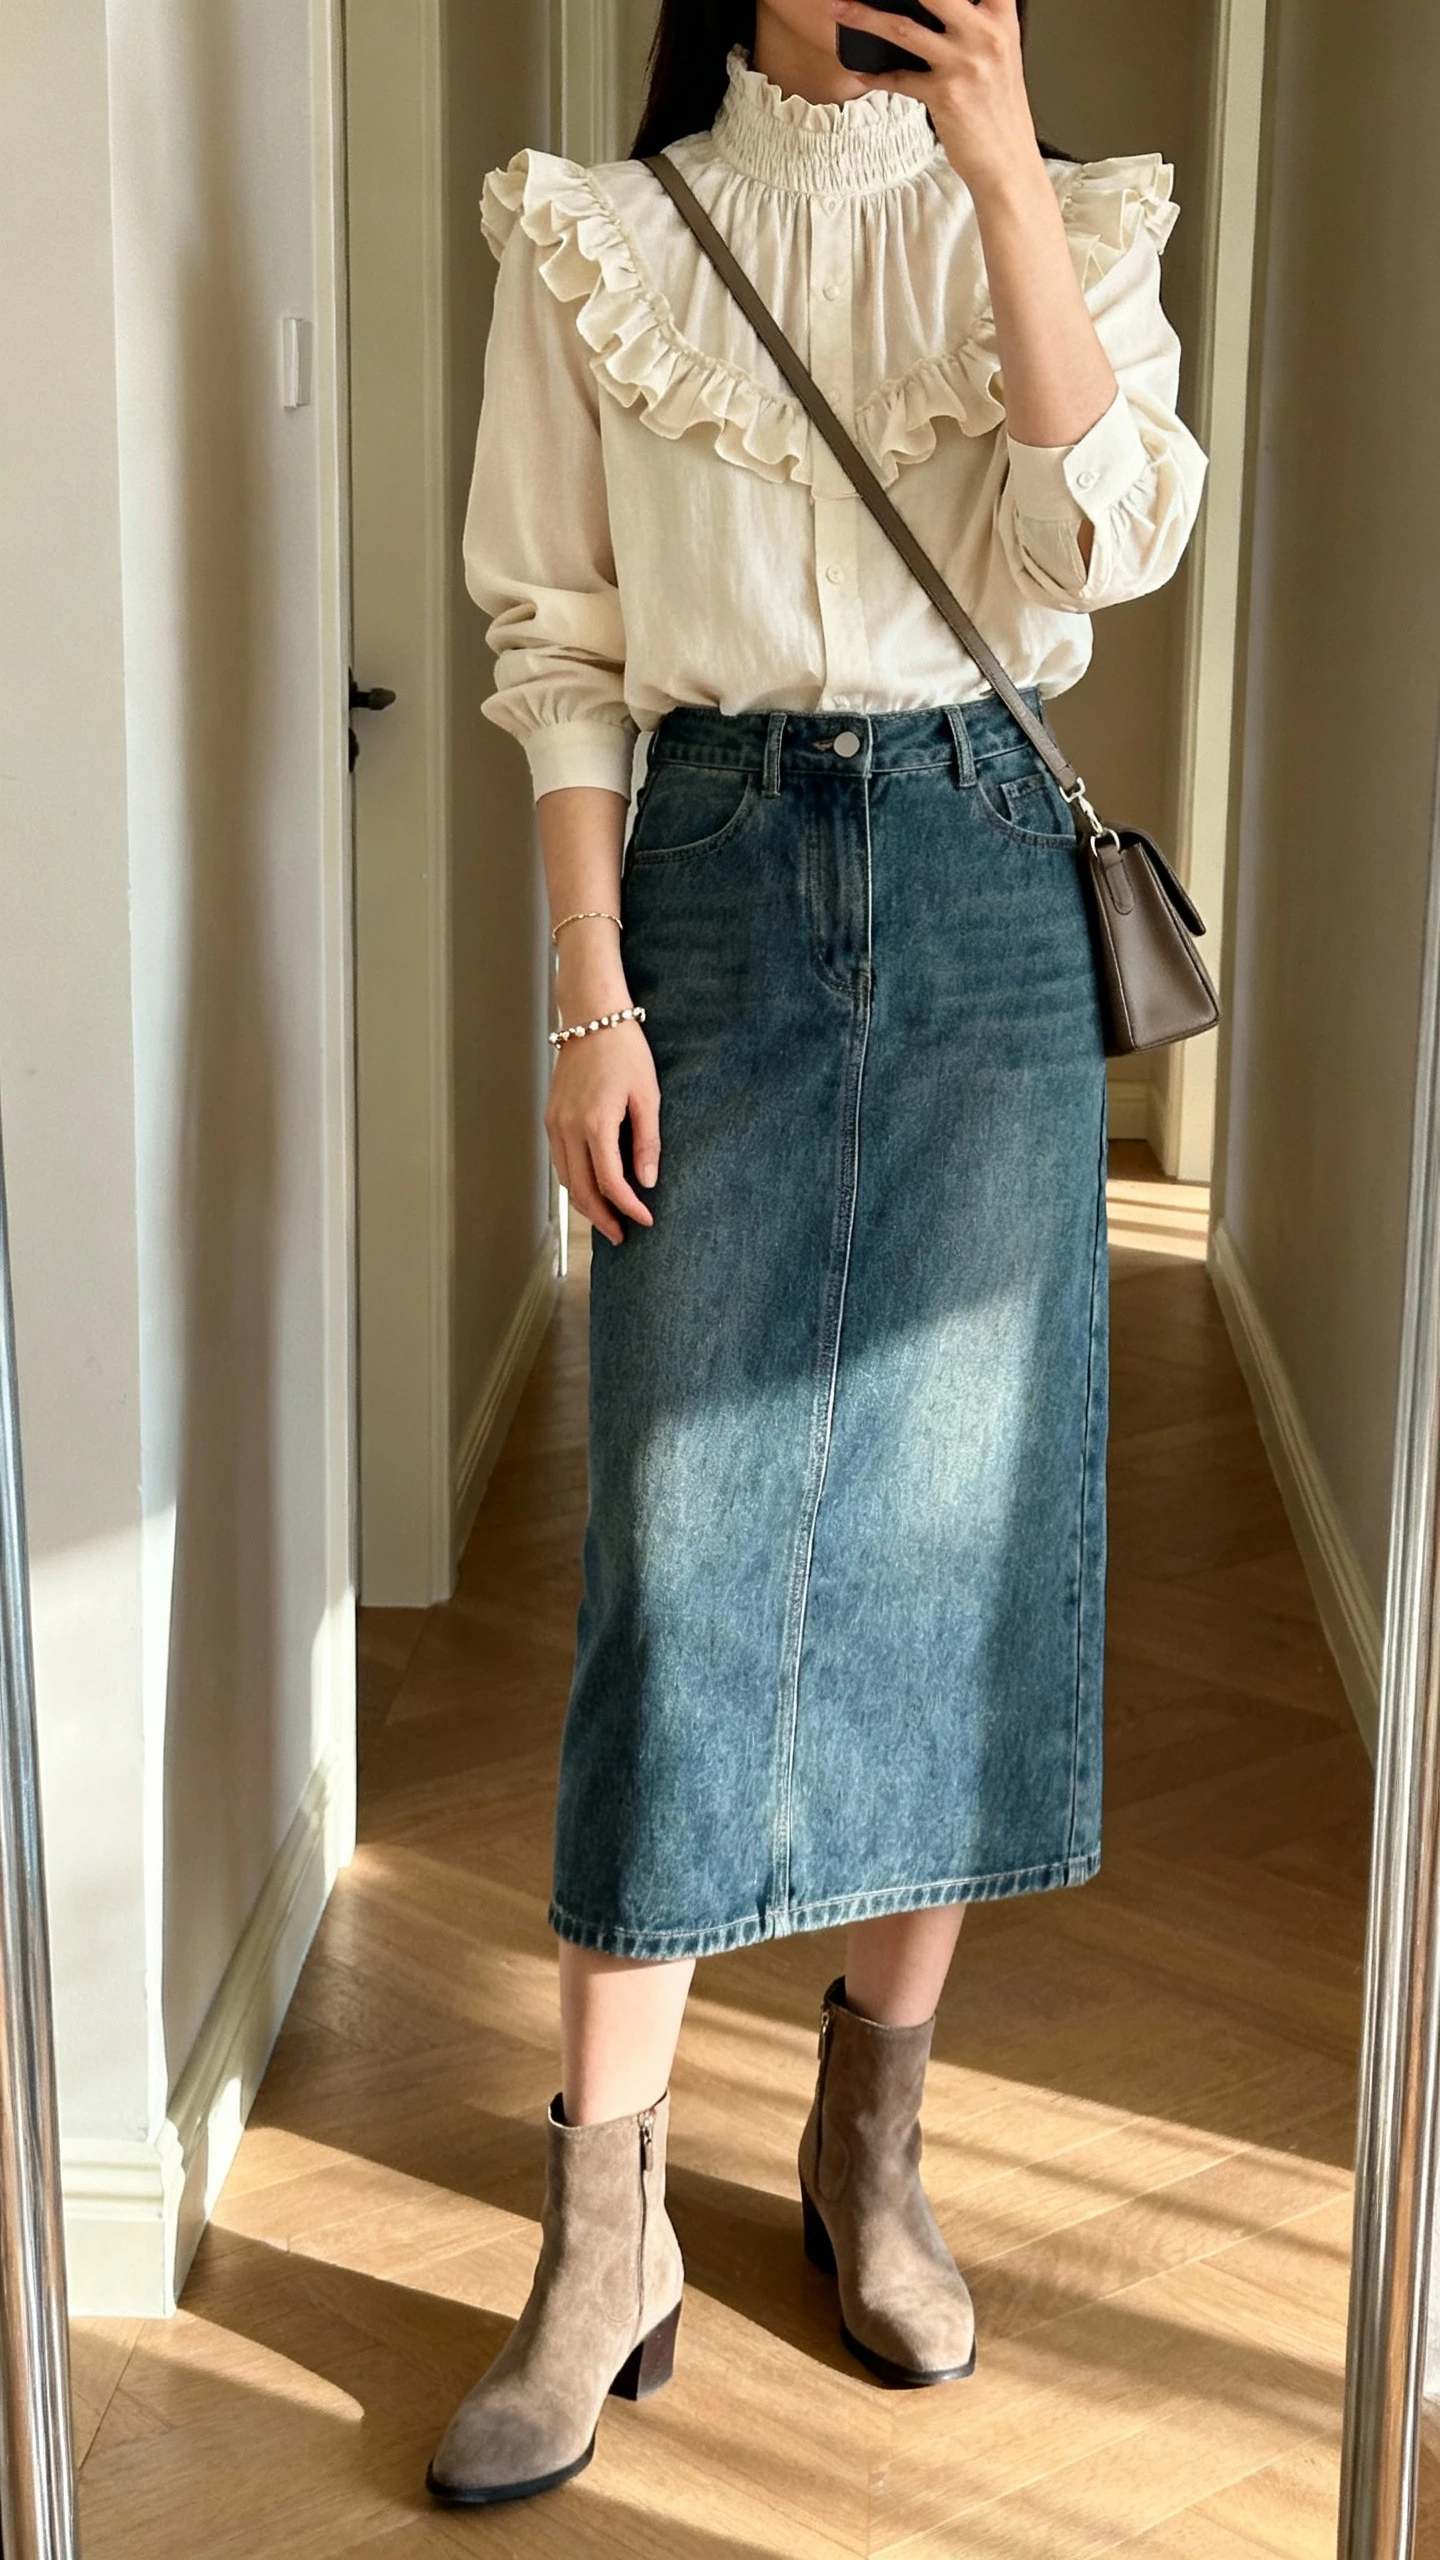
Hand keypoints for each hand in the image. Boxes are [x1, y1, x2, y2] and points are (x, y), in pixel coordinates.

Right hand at [546, 1016, 660, 1247]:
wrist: (591, 1016)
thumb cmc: (625, 1049)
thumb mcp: (647, 1095)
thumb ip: (647, 1141)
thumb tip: (647, 1181)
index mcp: (595, 1123)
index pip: (610, 1182)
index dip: (629, 1207)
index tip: (646, 1220)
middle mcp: (568, 1127)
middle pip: (581, 1190)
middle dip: (603, 1218)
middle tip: (622, 1236)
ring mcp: (554, 1123)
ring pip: (566, 1179)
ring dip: (586, 1204)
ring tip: (608, 1220)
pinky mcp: (551, 1117)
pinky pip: (560, 1161)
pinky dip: (574, 1182)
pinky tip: (592, 1189)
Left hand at [830, 0, 1039, 196]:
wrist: (1007, 162)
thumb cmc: (999, 110)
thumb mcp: (1000, 55)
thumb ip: (975, 24)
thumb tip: (935, 9)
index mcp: (1000, 20)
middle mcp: (985, 36)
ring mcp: (964, 64)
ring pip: (904, 28)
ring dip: (865, 16)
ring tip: (839, 9)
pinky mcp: (944, 95)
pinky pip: (898, 79)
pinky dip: (874, 75)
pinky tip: (859, 71)